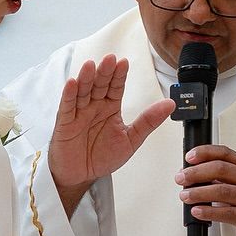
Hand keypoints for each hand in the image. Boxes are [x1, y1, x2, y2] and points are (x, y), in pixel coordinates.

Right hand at [48, 57, 173, 211]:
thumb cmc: (103, 156)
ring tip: (91, 66)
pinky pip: (67, 106)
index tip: (124, 63)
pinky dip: (69, 94)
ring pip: (83, 91)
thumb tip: (170, 104)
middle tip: (110, 59)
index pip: (116, 87)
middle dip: (104, 73)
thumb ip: (149, 121)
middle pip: (100, 85)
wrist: (82, 175)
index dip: (119, 76)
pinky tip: (73, 83)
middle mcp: (95, 106)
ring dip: (86, 78)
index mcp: (111, 108)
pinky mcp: (65, 122)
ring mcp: (79, 112)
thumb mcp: (131, 139)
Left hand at [177, 144, 235, 235]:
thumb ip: (218, 175)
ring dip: (198, 192)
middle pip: (220, 169)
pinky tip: (197, 210)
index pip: (224, 153)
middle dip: (196, 173)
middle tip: (181, 178)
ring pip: (221, 191)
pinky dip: (208, 211)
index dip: (204, 152)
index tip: (189, 157)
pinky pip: (225, 213)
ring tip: (185, 195)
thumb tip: (189, 173)